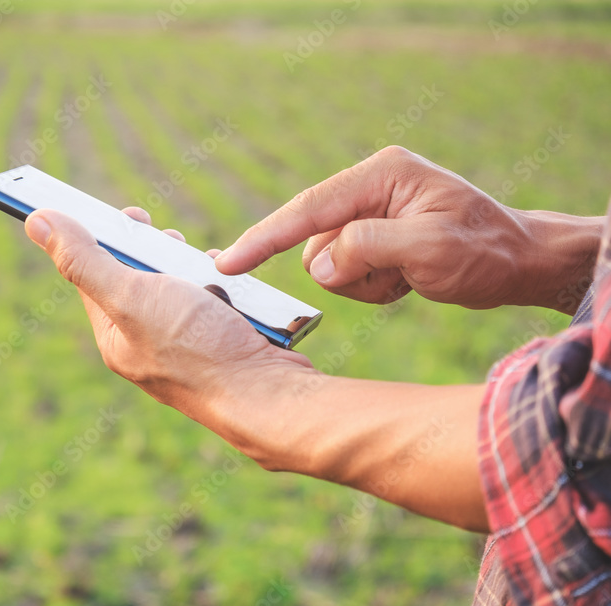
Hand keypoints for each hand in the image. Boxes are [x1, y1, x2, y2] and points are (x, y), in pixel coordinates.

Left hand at [23, 206, 314, 467]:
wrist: (267, 394)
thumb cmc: (197, 349)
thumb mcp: (130, 295)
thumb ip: (83, 260)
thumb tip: (36, 223)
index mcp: (115, 338)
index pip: (93, 277)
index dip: (103, 239)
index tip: (125, 215)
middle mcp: (146, 345)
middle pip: (139, 278)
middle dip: (154, 250)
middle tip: (166, 238)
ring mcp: (187, 346)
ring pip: (181, 286)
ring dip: (191, 266)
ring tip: (204, 268)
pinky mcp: (222, 343)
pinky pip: (215, 300)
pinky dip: (222, 285)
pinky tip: (231, 288)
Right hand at [214, 145, 600, 312]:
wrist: (521, 263)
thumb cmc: (484, 252)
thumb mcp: (431, 249)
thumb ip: (367, 248)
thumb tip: (321, 264)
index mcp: (381, 176)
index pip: (308, 209)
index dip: (264, 237)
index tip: (227, 264)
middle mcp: (370, 187)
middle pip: (315, 241)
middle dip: (348, 271)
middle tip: (396, 277)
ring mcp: (370, 212)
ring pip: (327, 262)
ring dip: (362, 283)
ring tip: (406, 278)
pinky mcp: (372, 235)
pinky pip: (344, 272)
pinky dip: (370, 286)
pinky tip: (406, 281)